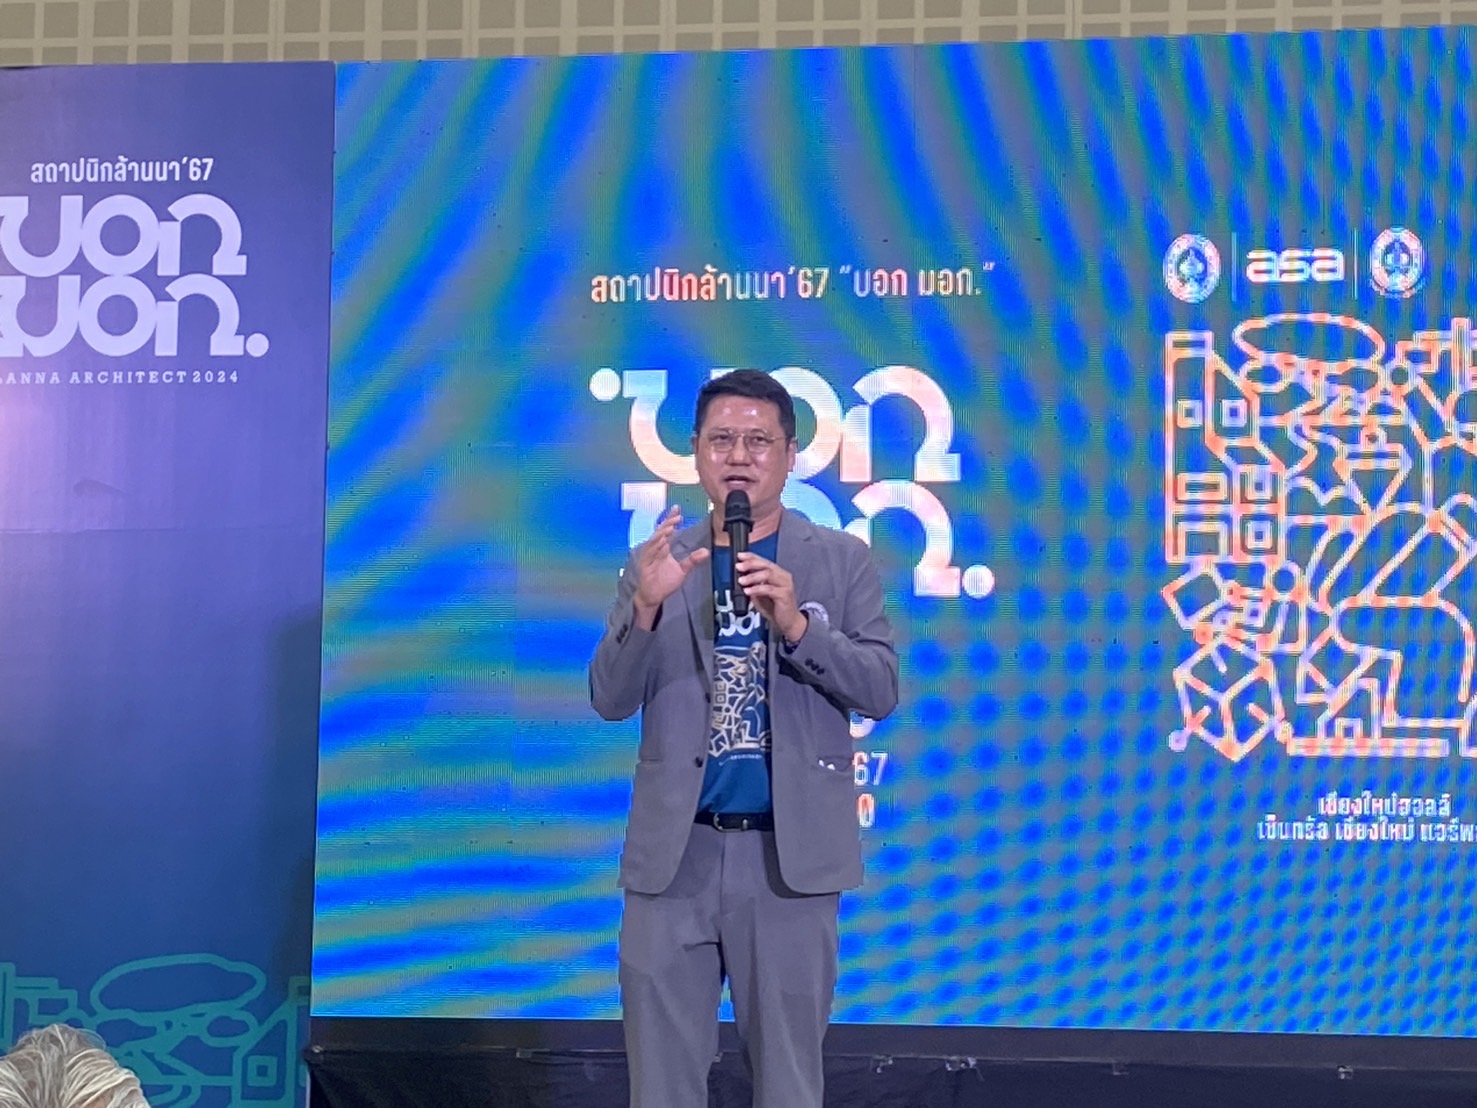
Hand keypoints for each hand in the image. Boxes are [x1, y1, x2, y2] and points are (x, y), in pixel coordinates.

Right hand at [633, 507, 708, 627]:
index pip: (667, 530)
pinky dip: (655, 547)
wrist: (653, 597)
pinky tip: (662, 541)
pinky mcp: (645, 565)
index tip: (677, 509)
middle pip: (660, 532)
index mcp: (663, 549)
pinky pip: (649, 553)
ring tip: (671, 527)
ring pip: (654, 541)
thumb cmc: (664, 583)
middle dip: (668, 523)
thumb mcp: (682, 570)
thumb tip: (705, 551)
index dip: (671, 519)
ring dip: (662, 533)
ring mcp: (649, 556)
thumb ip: (692, 560)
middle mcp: (655, 550)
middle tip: (677, 516)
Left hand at [736, 551, 806, 642]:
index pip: (763, 561)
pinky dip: (757, 589)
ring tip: (742, 581)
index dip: (751, 557)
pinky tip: (748, 592)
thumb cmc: (776, 608)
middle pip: (766, 565)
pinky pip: (769, 589)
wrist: (789, 622)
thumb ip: (753, 585)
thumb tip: (741, 577)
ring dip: (752, 577)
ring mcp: (785, 584)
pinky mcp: (785, 594)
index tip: (740, 556)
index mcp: (777, 573)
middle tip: (739, 567)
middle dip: (751, 564)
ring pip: (768, 574)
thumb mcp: (760, 594)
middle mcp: (783, 576)